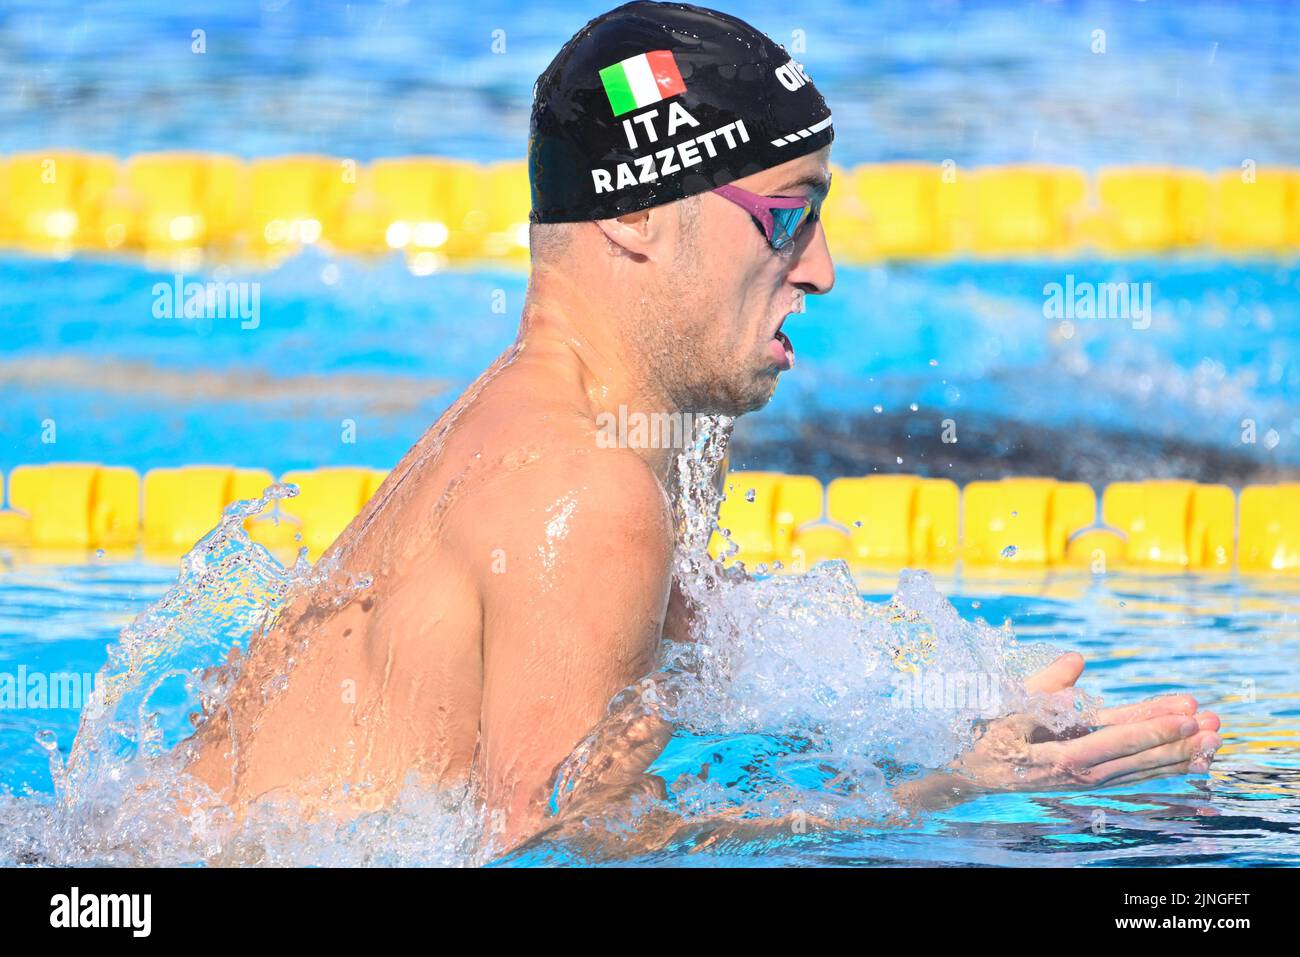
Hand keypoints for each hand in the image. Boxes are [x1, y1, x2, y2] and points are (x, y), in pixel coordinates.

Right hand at [947, 652, 1221, 795]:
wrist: (969, 772)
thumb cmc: (986, 733)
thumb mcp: (1006, 704)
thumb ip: (1043, 685)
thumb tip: (1076, 660)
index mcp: (1057, 757)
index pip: (1113, 741)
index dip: (1151, 728)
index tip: (1185, 715)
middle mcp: (1078, 776)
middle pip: (1136, 760)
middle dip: (1177, 744)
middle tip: (1214, 727)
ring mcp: (1085, 781)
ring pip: (1139, 770)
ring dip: (1178, 757)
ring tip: (1214, 740)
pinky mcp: (1088, 779)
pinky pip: (1131, 775)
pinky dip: (1162, 768)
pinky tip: (1188, 760)